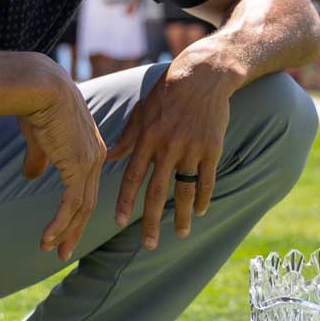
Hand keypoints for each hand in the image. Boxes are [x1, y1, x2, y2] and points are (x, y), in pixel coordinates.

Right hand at [17, 72, 106, 260]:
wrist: (40, 86)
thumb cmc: (37, 103)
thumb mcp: (39, 135)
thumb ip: (39, 158)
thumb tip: (30, 176)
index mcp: (90, 147)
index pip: (86, 185)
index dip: (75, 209)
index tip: (63, 227)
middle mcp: (96, 156)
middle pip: (87, 201)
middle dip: (74, 228)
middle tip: (62, 250)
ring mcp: (90, 163)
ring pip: (81, 207)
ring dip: (64, 231)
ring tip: (50, 249)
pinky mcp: (78, 167)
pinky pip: (71, 205)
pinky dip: (59, 224)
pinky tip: (47, 238)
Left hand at [107, 53, 235, 249]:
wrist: (203, 75)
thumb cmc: (167, 92)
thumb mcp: (142, 111)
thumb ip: (127, 138)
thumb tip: (107, 156)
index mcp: (147, 138)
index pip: (132, 176)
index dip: (124, 200)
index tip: (118, 221)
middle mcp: (167, 147)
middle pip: (156, 192)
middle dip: (150, 221)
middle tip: (147, 244)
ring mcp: (191, 149)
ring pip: (184, 191)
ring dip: (181, 216)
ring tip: (179, 235)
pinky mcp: (212, 148)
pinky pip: (207, 180)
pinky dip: (203, 197)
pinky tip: (200, 211)